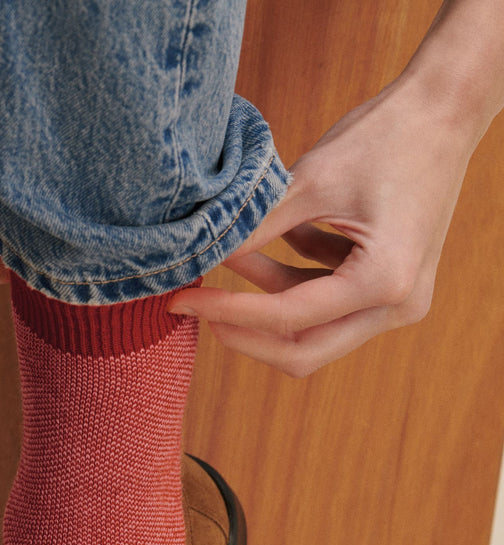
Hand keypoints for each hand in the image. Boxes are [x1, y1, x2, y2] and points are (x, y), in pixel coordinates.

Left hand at [169, 76, 479, 376]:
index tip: (181, 300)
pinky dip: (292, 283)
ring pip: (313, 331)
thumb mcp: (311, 182)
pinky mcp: (388, 289)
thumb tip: (200, 257)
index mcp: (383, 283)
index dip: (228, 311)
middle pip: (304, 350)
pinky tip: (265, 248)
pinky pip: (328, 304)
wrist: (445, 110)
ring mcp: (397, 303)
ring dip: (266, 303)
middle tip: (199, 309)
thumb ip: (256, 228)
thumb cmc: (387, 135)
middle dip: (246, 334)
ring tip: (230, 258)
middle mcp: (397, 307)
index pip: (288, 318)